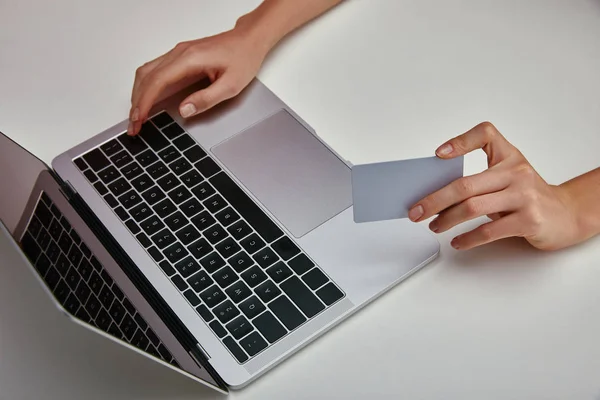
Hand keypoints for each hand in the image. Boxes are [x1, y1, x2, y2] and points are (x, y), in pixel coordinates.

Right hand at [128, 21, 269, 135]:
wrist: (249, 40)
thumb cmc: (243, 58)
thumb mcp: (231, 85)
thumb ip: (206, 99)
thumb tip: (184, 110)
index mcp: (190, 59)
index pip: (158, 81)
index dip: (145, 102)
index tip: (139, 119)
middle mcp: (180, 53)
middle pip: (146, 76)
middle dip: (137, 102)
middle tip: (134, 124)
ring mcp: (178, 53)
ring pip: (147, 72)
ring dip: (138, 94)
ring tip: (137, 116)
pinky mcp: (180, 56)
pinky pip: (155, 70)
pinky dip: (146, 86)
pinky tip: (146, 99)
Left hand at [408, 122, 580, 250]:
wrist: (565, 214)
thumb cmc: (527, 195)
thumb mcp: (508, 175)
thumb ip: (479, 178)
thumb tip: (435, 193)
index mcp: (509, 157)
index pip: (486, 134)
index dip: (461, 141)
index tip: (437, 154)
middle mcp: (517, 173)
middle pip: (465, 184)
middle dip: (435, 199)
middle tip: (417, 210)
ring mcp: (524, 196)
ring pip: (472, 207)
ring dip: (446, 219)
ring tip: (434, 226)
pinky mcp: (528, 221)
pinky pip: (489, 231)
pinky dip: (467, 238)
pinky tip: (457, 242)